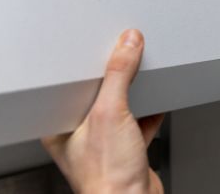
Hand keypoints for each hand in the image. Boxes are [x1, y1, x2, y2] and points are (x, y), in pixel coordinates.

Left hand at [42, 29, 163, 193]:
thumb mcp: (110, 112)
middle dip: (117, 75)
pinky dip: (150, 109)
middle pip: (100, 91)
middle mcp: (79, 133)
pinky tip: (158, 101)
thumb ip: (118, 74)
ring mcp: (105, 142)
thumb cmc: (106, 175)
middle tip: (128, 55)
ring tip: (145, 76)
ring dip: (136, 92)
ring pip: (121, 105)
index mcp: (61, 124)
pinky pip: (139, 120)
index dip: (88, 62)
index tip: (107, 44)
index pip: (73, 82)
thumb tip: (127, 43)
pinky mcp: (127, 149)